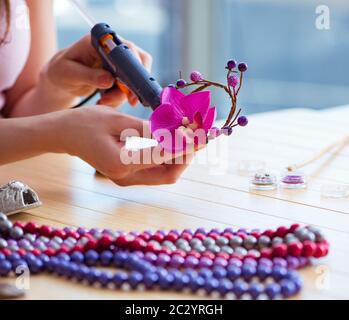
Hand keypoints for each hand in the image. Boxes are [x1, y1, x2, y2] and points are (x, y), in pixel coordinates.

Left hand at [43, 35, 152, 107]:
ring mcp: (120, 62)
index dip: (134, 66)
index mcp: (100, 42)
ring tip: (103, 101)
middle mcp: (114, 48)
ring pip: (135, 79)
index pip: (125, 49)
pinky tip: (105, 101)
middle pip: (138, 64)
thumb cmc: (62, 71)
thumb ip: (88, 75)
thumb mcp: (69, 73)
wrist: (64, 79)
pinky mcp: (122, 75)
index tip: (132, 84)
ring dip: (124, 95)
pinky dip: (120, 98)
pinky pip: (129, 88)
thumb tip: (109, 80)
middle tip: (129, 102)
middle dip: (134, 85)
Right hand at [58, 106, 192, 185]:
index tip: (201, 132)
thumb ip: (149, 128)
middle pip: (169, 175)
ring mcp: (126, 179)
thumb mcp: (118, 120)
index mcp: (120, 164)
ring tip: (192, 137)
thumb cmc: (86, 123)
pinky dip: (169, 157)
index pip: (164, 157)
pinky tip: (176, 141)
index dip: (185, 144)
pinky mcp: (127, 175)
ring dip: (180, 157)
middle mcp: (125, 178)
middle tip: (200, 137)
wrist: (64, 134)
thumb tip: (178, 131)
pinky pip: (155, 170)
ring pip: (165, 175)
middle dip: (187, 156)